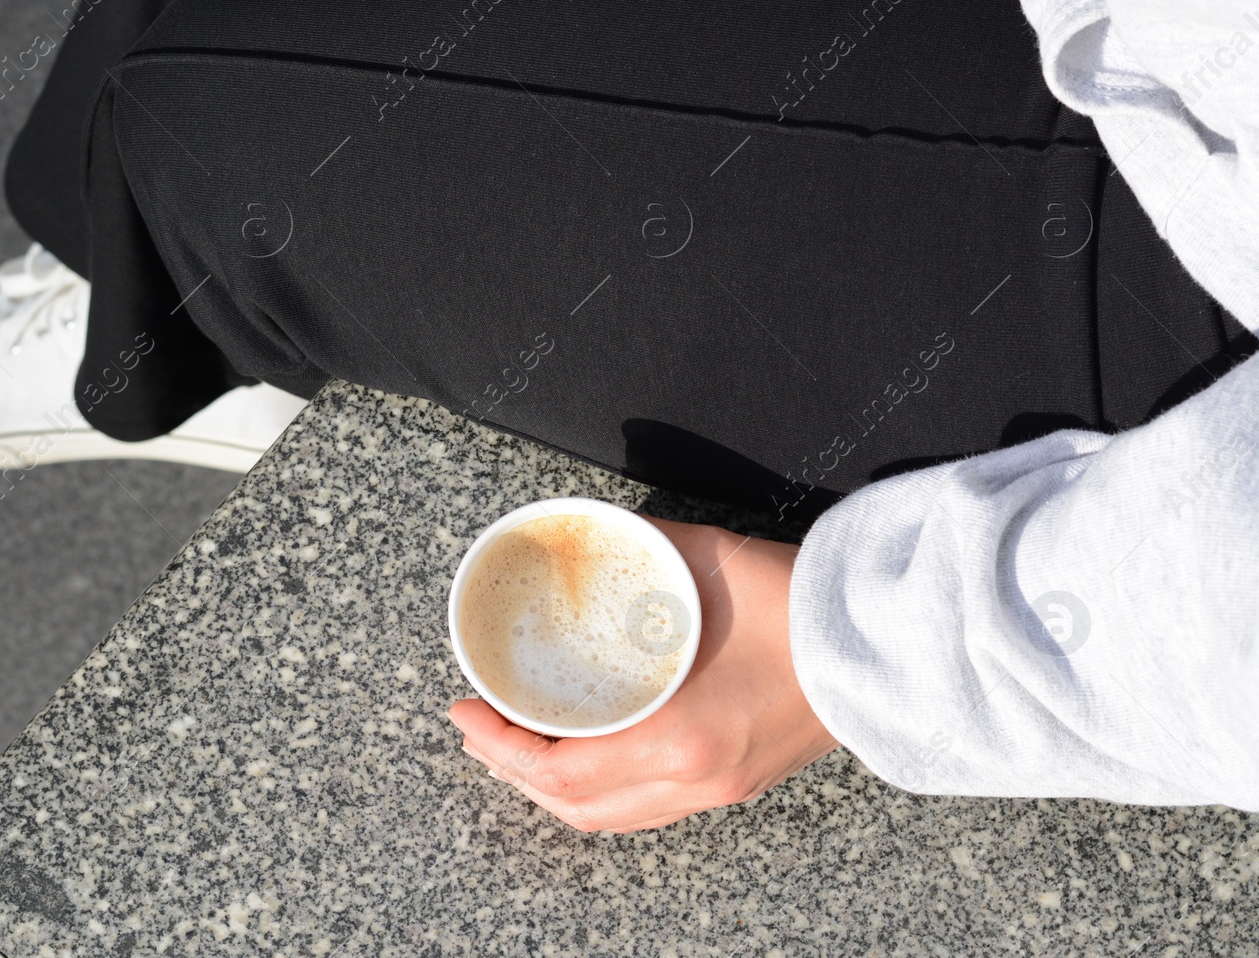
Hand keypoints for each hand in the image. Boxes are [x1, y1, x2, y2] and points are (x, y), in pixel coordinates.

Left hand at [448, 515, 837, 831]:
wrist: (892, 642)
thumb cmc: (802, 602)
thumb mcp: (704, 561)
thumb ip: (638, 551)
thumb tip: (591, 540)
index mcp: (681, 736)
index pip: (560, 771)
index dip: (498, 749)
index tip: (465, 712)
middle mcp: (695, 779)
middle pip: (574, 808)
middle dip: (511, 773)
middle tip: (478, 729)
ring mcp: (718, 791)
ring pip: (610, 818)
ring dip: (551, 788)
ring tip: (517, 746)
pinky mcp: (735, 784)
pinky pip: (645, 809)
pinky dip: (597, 790)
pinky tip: (583, 756)